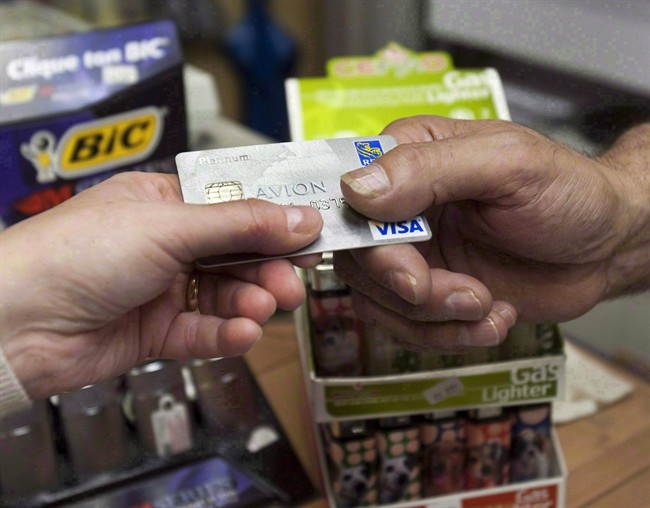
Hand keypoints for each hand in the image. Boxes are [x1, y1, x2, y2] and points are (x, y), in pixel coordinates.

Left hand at [0, 172, 322, 398]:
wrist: (13, 324)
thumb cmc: (75, 254)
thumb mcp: (169, 226)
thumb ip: (241, 225)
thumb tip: (302, 217)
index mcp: (163, 203)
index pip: (234, 207)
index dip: (274, 221)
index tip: (311, 233)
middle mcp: (165, 244)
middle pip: (236, 255)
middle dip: (267, 269)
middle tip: (293, 282)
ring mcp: (161, 290)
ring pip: (225, 296)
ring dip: (249, 303)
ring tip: (264, 308)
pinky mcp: (156, 332)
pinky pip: (203, 332)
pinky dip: (226, 334)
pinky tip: (243, 334)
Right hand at [336, 116, 648, 351]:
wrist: (605, 248)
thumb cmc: (567, 192)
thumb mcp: (507, 165)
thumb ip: (429, 169)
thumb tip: (356, 189)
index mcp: (406, 158)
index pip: (347, 200)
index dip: (362, 242)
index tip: (407, 271)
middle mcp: (399, 208)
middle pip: (358, 261)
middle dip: (412, 290)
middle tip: (468, 293)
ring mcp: (412, 254)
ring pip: (377, 302)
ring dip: (435, 318)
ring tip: (488, 304)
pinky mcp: (429, 294)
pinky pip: (406, 328)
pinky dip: (450, 336)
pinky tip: (494, 317)